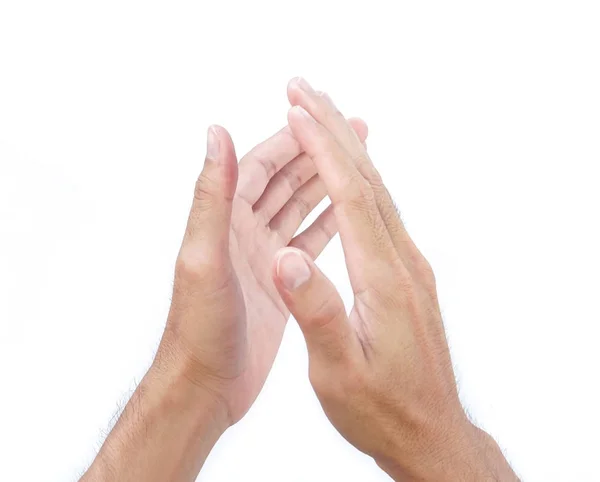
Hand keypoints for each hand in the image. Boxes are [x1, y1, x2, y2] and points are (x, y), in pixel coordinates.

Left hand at [156, 120, 366, 423]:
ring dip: (325, 183)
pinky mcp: (278, 281)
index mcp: (224, 221)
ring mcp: (262, 257)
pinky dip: (326, 224)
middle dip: (316, 153)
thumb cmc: (199, 329)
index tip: (321, 113)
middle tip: (353, 130)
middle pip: (284, 181)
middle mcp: (242, 232)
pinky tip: (348, 212)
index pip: (260, 166)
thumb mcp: (205, 258)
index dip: (290, 138)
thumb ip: (213, 197)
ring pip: (298, 208)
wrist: (206, 386)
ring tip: (358, 162)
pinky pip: (306, 243)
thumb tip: (216, 132)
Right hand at [271, 78, 517, 480]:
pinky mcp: (407, 277)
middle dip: (334, 130)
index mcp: (384, 280)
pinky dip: (361, 181)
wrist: (430, 432)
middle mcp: (403, 263)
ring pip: (379, 192)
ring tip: (320, 117)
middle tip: (305, 90)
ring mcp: (409, 268)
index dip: (323, 150)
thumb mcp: (340, 372)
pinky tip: (348, 174)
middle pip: (369, 181)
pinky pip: (382, 213)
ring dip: (348, 150)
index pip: (351, 197)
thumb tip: (288, 258)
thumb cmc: (381, 410)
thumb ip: (317, 312)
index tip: (297, 111)